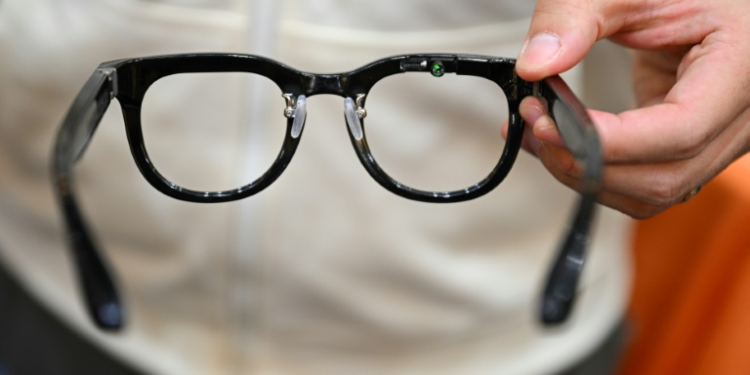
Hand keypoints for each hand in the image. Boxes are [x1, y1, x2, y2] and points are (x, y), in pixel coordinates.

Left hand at [514, 0, 749, 218]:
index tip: (551, 125)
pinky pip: (646, 179)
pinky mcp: (691, 145)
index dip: (611, 142)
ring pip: (654, 191)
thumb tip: (534, 65)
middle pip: (664, 176)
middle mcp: (742, 115)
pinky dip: (597, 170)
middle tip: (535, 122)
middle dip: (586, 161)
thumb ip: (578, 17)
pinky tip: (560, 142)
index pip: (682, 131)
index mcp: (742, 66)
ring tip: (540, 133)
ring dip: (585, 174)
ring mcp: (720, 137)